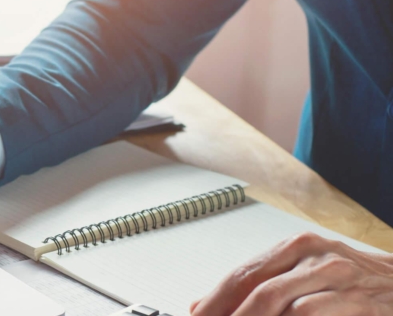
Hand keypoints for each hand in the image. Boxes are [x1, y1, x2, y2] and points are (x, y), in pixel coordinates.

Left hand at [190, 232, 392, 315]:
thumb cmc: (353, 282)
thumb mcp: (305, 275)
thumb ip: (260, 286)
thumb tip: (203, 304)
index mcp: (296, 247)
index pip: (242, 273)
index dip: (214, 300)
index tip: (196, 315)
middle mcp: (315, 256)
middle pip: (256, 288)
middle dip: (225, 313)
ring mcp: (339, 277)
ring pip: (279, 303)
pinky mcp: (360, 302)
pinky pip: (310, 315)